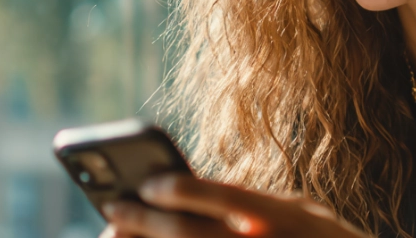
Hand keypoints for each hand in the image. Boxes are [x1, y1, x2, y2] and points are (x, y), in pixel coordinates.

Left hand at [99, 174, 369, 237]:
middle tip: (114, 208)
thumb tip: (193, 189)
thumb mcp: (301, 213)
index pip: (220, 195)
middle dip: (145, 222)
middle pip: (190, 233)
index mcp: (283, 216)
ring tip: (118, 235)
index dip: (179, 188)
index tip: (146, 183)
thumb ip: (253, 203)